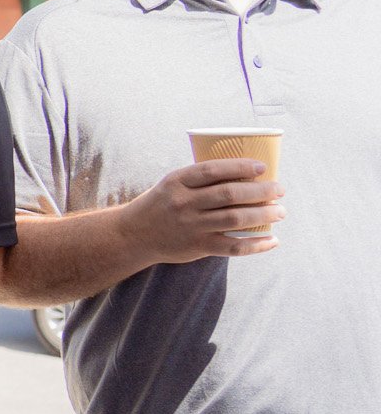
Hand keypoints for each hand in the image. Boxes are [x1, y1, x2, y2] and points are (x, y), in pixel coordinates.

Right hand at [122, 159, 284, 263]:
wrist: (133, 234)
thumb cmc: (162, 204)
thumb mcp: (173, 184)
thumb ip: (201, 180)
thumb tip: (247, 176)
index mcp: (177, 181)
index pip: (213, 170)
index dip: (240, 167)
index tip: (262, 167)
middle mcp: (184, 203)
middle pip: (230, 194)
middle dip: (261, 191)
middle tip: (279, 190)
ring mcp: (191, 226)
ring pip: (235, 219)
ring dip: (263, 215)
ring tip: (280, 212)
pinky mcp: (197, 246)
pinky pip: (233, 246)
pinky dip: (256, 244)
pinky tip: (272, 240)